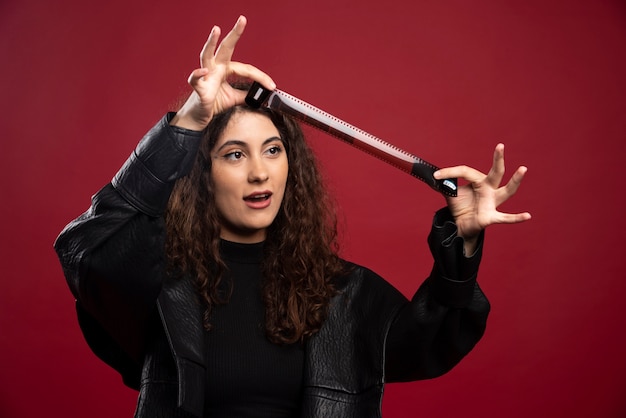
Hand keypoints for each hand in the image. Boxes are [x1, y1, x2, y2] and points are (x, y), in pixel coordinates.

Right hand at [171, 16, 275, 130]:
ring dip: (211, 42)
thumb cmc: (214, 103)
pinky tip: (203, 70)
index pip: (246, 68)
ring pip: (206, 55)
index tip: (271, 85)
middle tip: (242, 19)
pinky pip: (196, 78)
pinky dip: (198, 73)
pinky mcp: (198, 87)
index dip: (260, 77)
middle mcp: (215, 68)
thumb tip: (260, 95)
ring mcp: (205, 75)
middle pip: (225, 47)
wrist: (200, 116)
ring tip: (217, 30)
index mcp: (225, 69)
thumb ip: (246, 94)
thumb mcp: (235, 98)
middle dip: (234, 33)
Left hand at [434, 144, 530, 253]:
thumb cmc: (460, 206)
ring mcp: (492, 203)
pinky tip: (527, 216)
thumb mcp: (450, 193)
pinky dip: (516, 218)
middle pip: (496, 172)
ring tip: (523, 169)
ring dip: (515, 181)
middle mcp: (489, 189)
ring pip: (507, 191)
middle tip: (500, 146)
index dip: (450, 172)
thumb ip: (443, 184)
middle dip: (498, 159)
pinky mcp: (491, 217)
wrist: (460, 225)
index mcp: (479, 181)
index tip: (437, 175)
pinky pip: (505, 218)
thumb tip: (429, 175)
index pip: (466, 171)